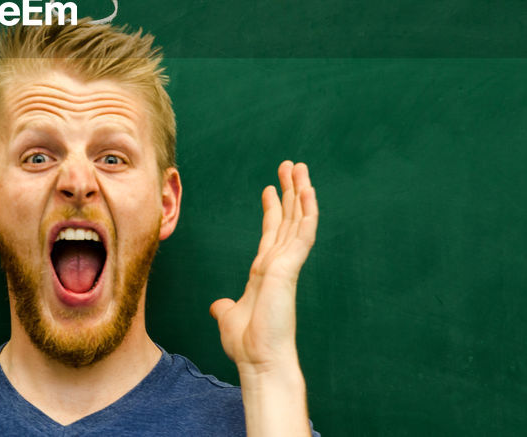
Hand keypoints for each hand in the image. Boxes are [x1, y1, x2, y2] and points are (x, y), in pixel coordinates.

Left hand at [210, 161, 317, 375]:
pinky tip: (308, 191)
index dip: (273, 209)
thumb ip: (226, 308)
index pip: (271, 233)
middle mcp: (278, 264)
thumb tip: (219, 306)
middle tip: (291, 165)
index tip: (270, 188)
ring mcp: (287, 264)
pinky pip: (303, 234)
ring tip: (300, 167)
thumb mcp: (229, 319)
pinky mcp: (290, 267)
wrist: (259, 361)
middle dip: (290, 191)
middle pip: (288, 219)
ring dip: (300, 193)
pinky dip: (307, 211)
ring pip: (298, 220)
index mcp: (265, 272)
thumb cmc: (248, 345)